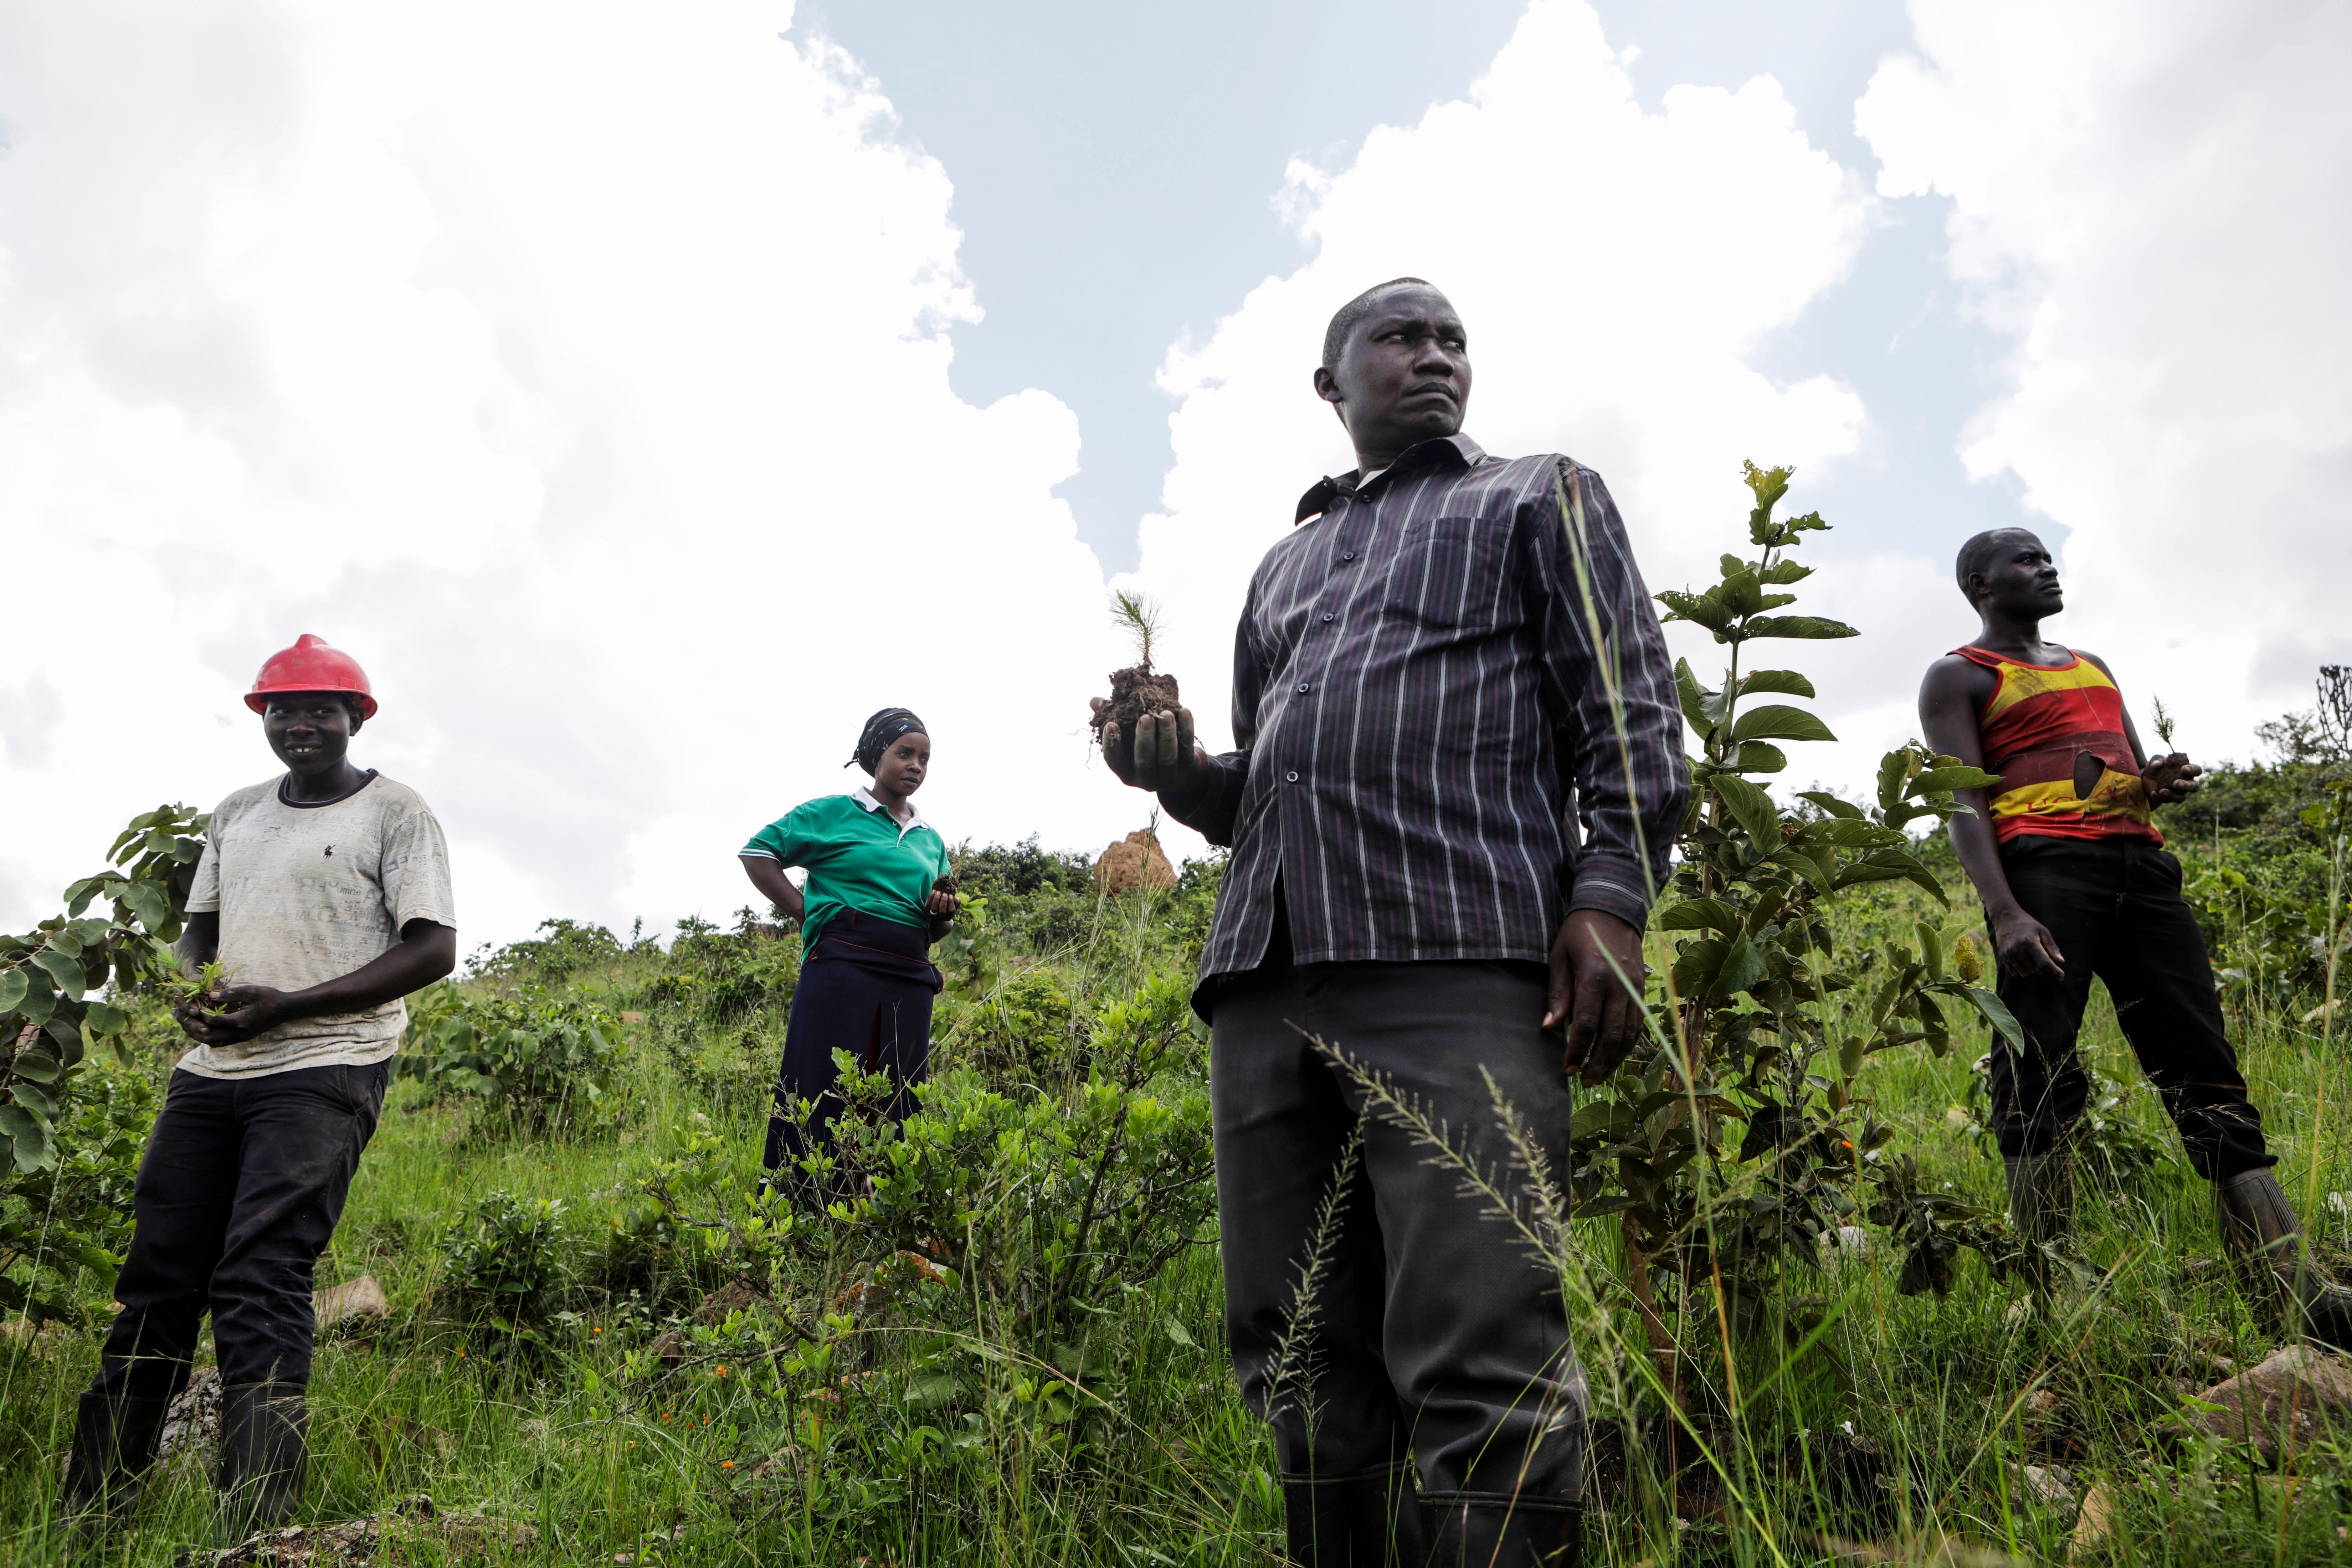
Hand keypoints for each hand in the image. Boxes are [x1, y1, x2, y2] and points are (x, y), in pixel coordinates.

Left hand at [178, 984, 291, 1046]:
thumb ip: (230, 993)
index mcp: (241, 1021)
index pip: (214, 1021)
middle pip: (210, 1036)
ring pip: (214, 1042)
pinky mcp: (242, 1038)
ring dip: (202, 1035)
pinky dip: (211, 1038)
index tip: (195, 1004)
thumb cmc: (268, 997)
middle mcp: (239, 1033)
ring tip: (195, 1024)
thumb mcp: (250, 990)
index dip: (202, 1013)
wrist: (284, 1009)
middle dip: (198, 1027)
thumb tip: (210, 995)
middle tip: (191, 1017)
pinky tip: (207, 1029)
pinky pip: (221, 1043)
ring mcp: (241, 1038)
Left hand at [926, 875, 960, 918]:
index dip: (951, 903)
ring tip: (939, 891)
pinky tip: (934, 891)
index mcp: (949, 916)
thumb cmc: (947, 907)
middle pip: (942, 911)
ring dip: (936, 899)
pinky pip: (928, 905)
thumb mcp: (953, 905)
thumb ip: (956, 902)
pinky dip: (931, 897)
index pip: (951, 911)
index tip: (951, 895)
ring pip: (934, 908)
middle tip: (944, 893)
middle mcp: (941, 918)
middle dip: (943, 901)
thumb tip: (956, 898)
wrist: (937, 912)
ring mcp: (933, 916)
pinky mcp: (927, 912)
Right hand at [1094, 700, 1210, 796]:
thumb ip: (1113, 718)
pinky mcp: (1188, 769)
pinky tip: (1184, 711)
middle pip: (1144, 760)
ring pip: (1167, 756)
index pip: (1115, 761)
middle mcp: (1146, 779)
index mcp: (1127, 772)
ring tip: (1166, 713)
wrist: (1183, 771)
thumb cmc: (1148, 747)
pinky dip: (1187, 730)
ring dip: (1166, 734)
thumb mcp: (1129, 736)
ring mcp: (1168, 776)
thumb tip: (1094, 701)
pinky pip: (1187, 749)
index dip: (1112, 744)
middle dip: (1144, 738)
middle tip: (1144, 717)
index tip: (1111, 724)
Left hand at [1545, 909, 1646, 1086]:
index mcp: (1595, 976)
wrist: (1613, 911)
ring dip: (1614, 1059)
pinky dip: (1627, 1045)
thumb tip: (1548, 1028)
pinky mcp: (1642, 990)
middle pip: (1612, 1035)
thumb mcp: (1559, 958)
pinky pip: (1638, 1025)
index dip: (1577, 1050)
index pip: (1586, 1024)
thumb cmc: (1579, 934)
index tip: (1566, 1067)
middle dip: (1597, 1063)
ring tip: (1598, 1076)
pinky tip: (1614, 1057)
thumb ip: (1557, 994)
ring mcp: (1635, 989)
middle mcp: (1620, 985)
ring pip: (1629, 1034)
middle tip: (1584, 1081)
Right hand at [1989, 908, 2064, 982]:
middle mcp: (2017, 950)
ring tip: (2048, 977)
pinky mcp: (2004, 959)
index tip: (2062, 975)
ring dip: (2039, 979)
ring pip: (2026, 975)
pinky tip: (2036, 975)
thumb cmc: (2027, 924)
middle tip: (2058, 978)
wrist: (2005, 919)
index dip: (2054, 971)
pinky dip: (2027, 978)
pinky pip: (2016, 974)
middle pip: (2035, 971)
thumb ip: (2052, 947)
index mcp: (2028, 942)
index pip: (2043, 963)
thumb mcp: (2043, 931)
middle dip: (2049, 977)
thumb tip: (2061, 962)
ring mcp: (2009, 956)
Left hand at [2142, 751, 2202, 804]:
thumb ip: (2156, 760)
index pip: (2197, 770)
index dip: (2192, 770)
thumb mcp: (2155, 761)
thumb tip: (2157, 764)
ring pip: (2182, 797)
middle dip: (2186, 786)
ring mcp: (2179, 792)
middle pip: (2194, 786)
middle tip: (2176, 783)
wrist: (2145, 778)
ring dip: (2173, 795)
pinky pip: (2168, 801)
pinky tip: (2153, 793)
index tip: (2183, 769)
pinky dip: (2160, 798)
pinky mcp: (2170, 798)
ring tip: (2162, 791)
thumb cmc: (2156, 767)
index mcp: (2187, 770)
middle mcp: (2187, 782)